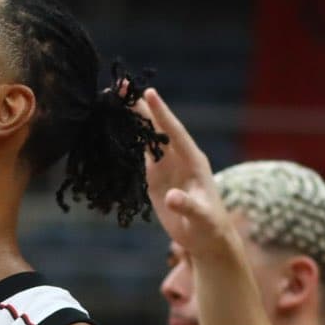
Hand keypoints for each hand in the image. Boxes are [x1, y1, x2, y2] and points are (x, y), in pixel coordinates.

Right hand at [133, 88, 237, 256]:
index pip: (175, 132)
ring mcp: (167, 165)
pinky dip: (131, 137)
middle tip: (122, 86)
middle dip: (142, 107)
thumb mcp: (201, 218)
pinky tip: (118, 124)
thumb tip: (172, 198)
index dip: (161, 113)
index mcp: (194, 161)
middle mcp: (180, 158)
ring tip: (116, 99)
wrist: (207, 238)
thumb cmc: (209, 228)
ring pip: (148, 136)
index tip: (148, 92)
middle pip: (158, 127)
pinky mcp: (157, 176)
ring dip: (134, 117)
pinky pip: (142, 152)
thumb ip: (188, 206)